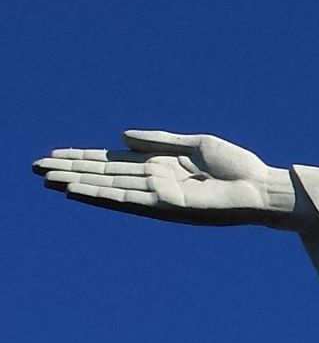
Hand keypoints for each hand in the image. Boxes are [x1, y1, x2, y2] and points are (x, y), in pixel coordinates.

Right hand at [34, 130, 305, 228]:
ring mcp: (157, 195)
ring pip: (108, 187)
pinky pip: (126, 199)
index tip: (54, 154)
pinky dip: (100, 194)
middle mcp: (154, 181)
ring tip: (46, 179)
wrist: (261, 187)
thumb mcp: (196, 144)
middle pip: (103, 174)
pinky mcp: (166, 206)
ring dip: (77, 182)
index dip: (83, 157)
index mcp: (161, 165)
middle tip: (34, 167)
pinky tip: (77, 190)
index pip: (113, 161)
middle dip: (71, 169)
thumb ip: (159, 140)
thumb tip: (121, 137)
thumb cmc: (237, 167)